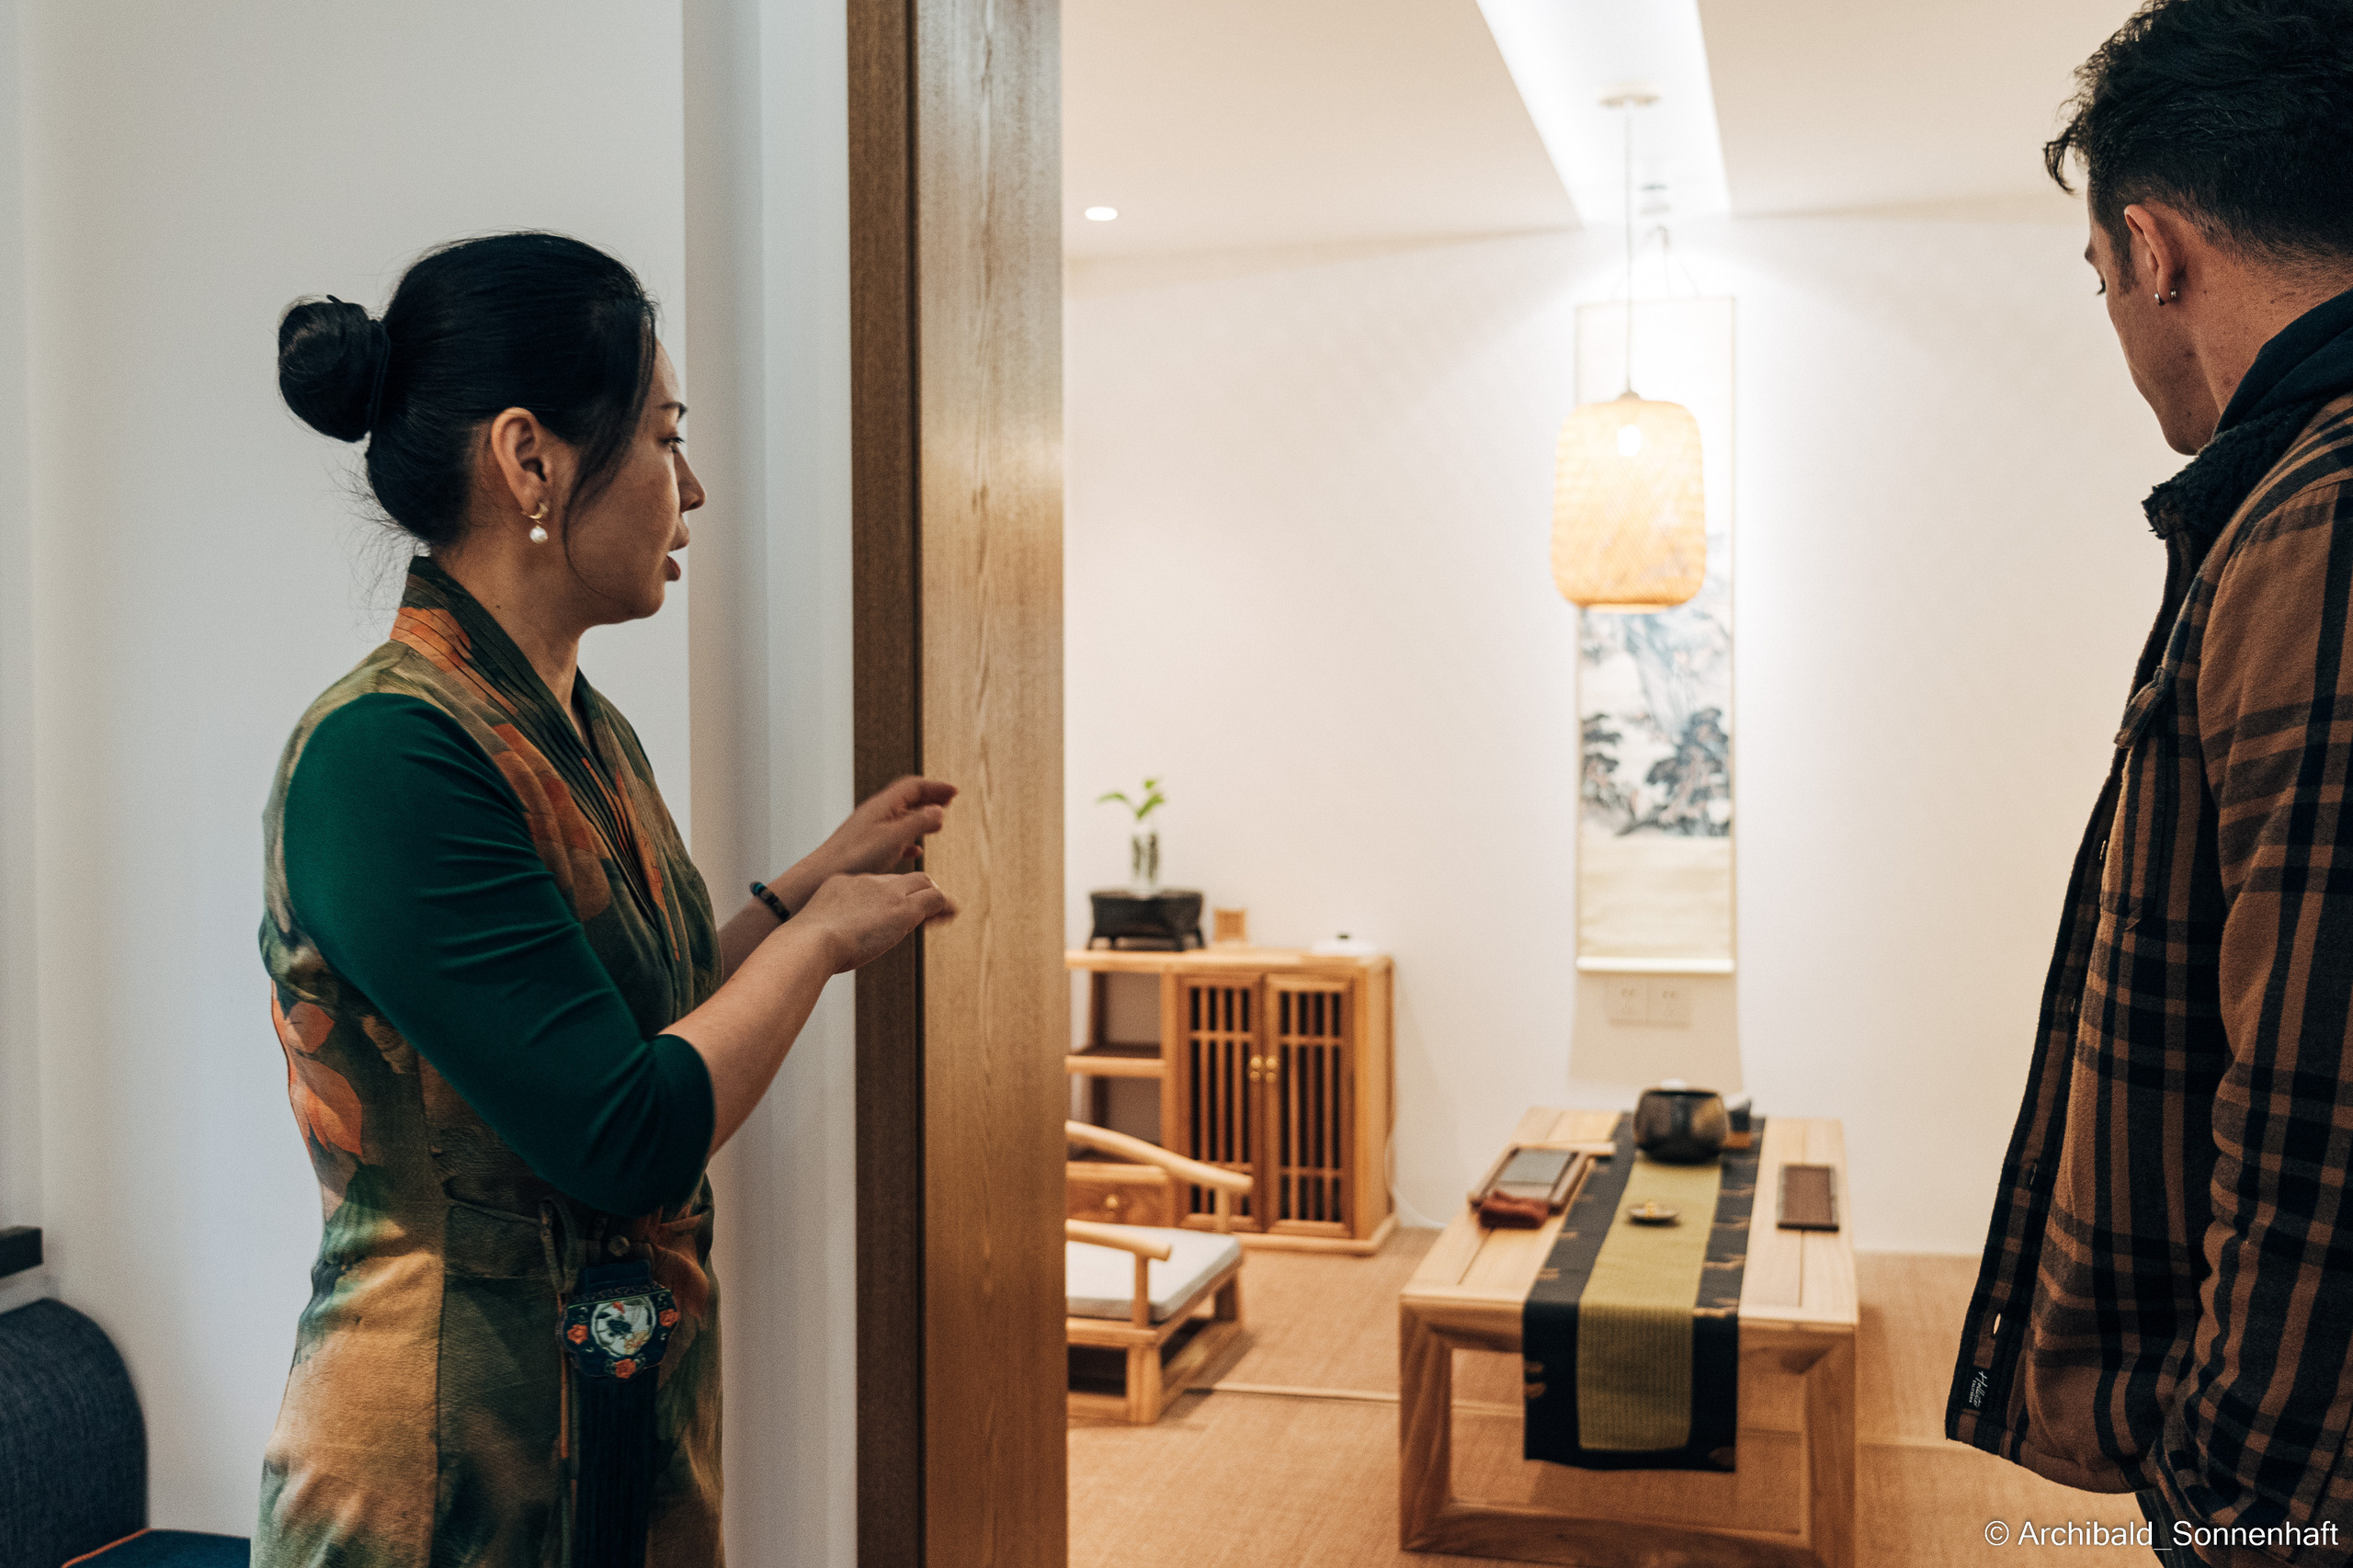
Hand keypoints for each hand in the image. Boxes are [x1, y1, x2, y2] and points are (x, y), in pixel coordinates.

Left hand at [764, 777, 956, 913]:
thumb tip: (938, 811)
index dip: (935, 787)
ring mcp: (869, 831)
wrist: (821, 877)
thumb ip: (918, 823)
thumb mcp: (893, 838)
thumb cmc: (853, 858)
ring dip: (921, 818)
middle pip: (907, 799)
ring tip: (937, 824)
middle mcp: (875, 815)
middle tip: (949, 802)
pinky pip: (892, 837)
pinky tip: (914, 852)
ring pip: (900, 818)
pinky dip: (909, 839)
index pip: (913, 786)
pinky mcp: (865, 849)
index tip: (955, 792)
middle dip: (930, 799)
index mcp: (882, 806)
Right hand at [791, 871, 957, 972]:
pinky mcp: (903, 909)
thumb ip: (824, 931)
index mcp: (843, 883)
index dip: (886, 896)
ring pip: (921, 882)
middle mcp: (867, 881)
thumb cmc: (805, 946)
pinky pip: (934, 898)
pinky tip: (949, 913)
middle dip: (912, 890)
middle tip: (921, 906)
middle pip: (899, 879)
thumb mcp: (812, 929)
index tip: (888, 909)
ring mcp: (887, 893)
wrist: (811, 942)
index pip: (874, 883)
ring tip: (940, 908)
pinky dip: (942, 905)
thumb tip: (823, 951)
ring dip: (930, 895)